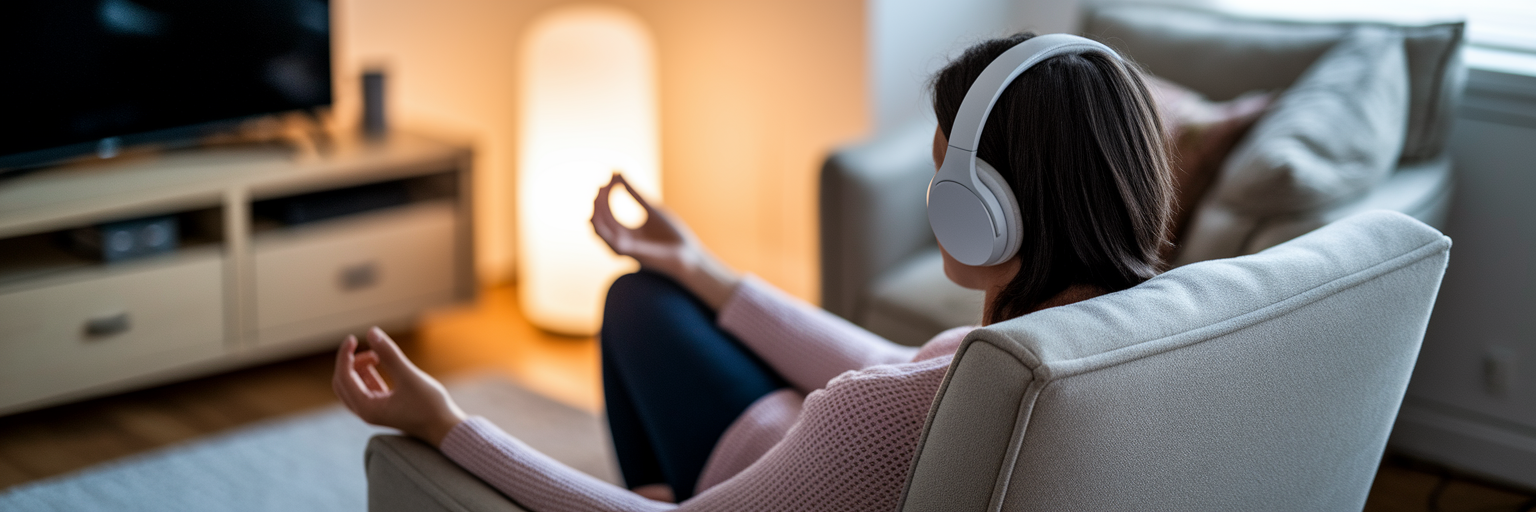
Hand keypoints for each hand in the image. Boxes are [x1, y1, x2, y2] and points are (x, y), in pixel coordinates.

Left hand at [333, 327, 466, 446]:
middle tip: (369, 348)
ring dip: (359, 368)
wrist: (446, 428)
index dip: (345, 355)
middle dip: (350, 362)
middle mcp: (366, 412)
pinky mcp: (383, 408)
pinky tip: (380, 363)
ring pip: (353, 386)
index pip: (343, 378)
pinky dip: (368, 374)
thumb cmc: (430, 406)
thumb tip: (372, 332)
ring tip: (378, 356)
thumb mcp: (409, 377)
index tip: (353, 338)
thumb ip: (390, 355)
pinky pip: (365, 389)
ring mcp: (374, 411)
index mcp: (367, 408)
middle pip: (342, 383)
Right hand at [591, 172, 740, 308]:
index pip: (608, 212)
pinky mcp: (630, 253)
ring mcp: (624, 249)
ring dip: (597, 213)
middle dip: (599, 202)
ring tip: (599, 194)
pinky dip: (604, 227)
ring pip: (600, 231)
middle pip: (601, 220)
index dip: (606, 195)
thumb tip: (618, 172)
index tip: (610, 176)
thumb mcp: (651, 209)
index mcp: (626, 232)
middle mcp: (621, 241)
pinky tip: (602, 213)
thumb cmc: (672, 235)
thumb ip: (634, 194)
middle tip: (602, 184)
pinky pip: (610, 241)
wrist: (688, 256)